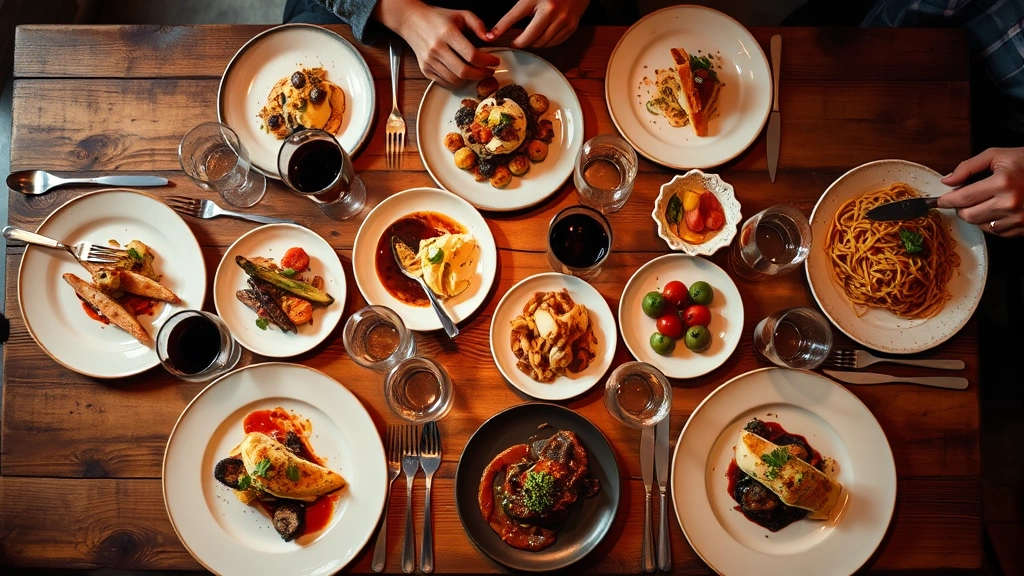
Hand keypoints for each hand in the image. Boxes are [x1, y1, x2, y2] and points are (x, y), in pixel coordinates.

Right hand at [377, 0, 499, 88]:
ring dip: (471, 80)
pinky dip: (458, 82)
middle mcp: (437, 48)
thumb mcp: (460, 14)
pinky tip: (465, 76)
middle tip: (489, 71)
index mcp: (447, 33)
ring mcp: (430, 61)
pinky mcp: (425, 70)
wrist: (411, 21)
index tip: (495, 61)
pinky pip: (446, 83)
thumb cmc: (437, 18)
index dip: (487, 61)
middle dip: (481, 74)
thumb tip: (490, 38)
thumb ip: (477, 24)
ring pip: (456, 80)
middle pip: (464, 71)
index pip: (471, 54)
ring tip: (479, 73)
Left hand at [489, 0, 589, 47]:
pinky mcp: (571, 26)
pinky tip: (543, 35)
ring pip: (541, 43)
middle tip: (514, 42)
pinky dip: (546, 42)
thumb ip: (521, 5)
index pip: (513, 16)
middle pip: (529, 38)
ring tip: (529, 37)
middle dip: (519, 42)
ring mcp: (563, 20)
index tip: (491, 36)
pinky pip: (554, 43)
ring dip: (533, 43)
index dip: (501, 28)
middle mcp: (551, 10)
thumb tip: (503, 23)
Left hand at [939, 147, 1023, 236]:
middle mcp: (1009, 203)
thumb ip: (968, 167)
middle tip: (965, 198)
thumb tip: (947, 181)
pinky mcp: (1023, 228)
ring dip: (976, 215)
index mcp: (1002, 183)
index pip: (962, 198)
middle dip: (961, 208)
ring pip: (980, 225)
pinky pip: (996, 232)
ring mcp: (1018, 218)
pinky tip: (998, 210)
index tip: (940, 200)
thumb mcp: (998, 155)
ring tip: (985, 201)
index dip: (946, 200)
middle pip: (968, 215)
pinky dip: (991, 223)